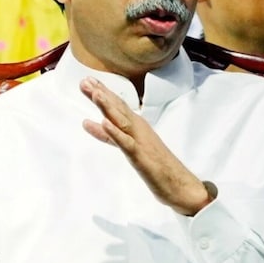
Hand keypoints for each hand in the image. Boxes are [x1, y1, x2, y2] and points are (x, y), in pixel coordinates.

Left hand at [79, 76, 212, 215]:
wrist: (178, 183)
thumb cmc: (155, 164)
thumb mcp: (127, 145)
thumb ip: (108, 134)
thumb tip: (87, 122)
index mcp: (136, 126)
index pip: (117, 106)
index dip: (102, 92)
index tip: (88, 79)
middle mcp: (139, 129)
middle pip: (118, 109)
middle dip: (102, 94)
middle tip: (85, 81)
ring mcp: (140, 141)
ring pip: (122, 121)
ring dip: (108, 106)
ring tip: (95, 93)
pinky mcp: (140, 156)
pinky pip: (126, 143)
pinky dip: (115, 132)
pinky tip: (104, 122)